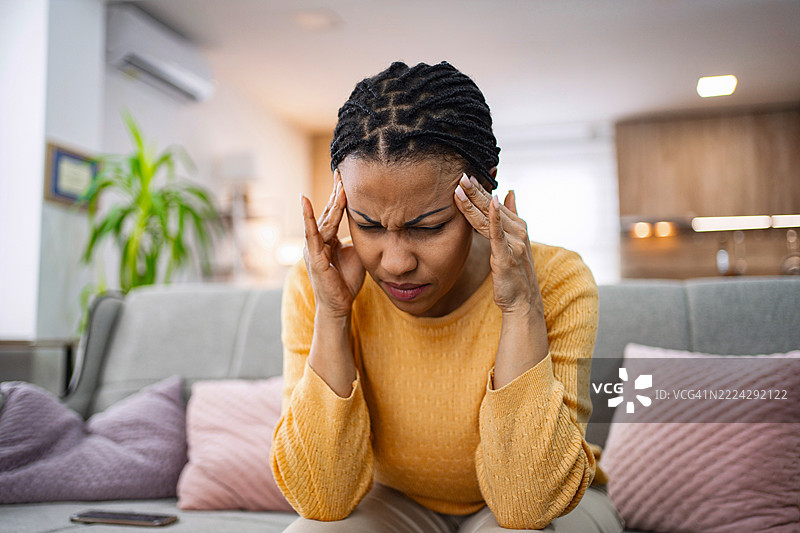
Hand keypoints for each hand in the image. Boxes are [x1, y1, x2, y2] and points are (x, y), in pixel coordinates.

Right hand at [301, 171, 365, 317]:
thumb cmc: (346, 281)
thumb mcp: (356, 254)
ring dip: (332, 200)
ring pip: (324, 219)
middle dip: (337, 191)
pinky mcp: (314, 256)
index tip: (347, 177)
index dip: (341, 195)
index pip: (334, 213)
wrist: (338, 305)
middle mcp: (317, 240)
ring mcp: (313, 247)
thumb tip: (375, 224)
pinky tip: (305, 201)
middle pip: (328, 211)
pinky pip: (311, 233)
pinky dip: (308, 217)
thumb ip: (359, 238)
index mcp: (327, 239)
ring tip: (338, 181)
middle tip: (343, 170)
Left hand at [454, 175, 542, 316]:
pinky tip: (490, 203)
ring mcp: (515, 243)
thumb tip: (509, 192)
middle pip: (492, 207)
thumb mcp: (514, 242)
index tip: (467, 176)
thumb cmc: (515, 274)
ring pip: (490, 218)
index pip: (494, 204)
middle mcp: (518, 231)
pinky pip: (498, 234)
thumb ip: (512, 216)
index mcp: (518, 227)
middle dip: (475, 191)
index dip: (480, 190)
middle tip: (460, 175)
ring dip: (475, 201)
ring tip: (462, 187)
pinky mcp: (507, 256)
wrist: (523, 302)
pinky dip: (494, 217)